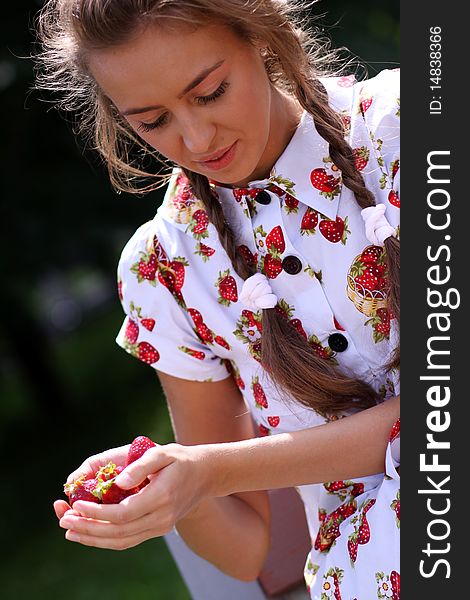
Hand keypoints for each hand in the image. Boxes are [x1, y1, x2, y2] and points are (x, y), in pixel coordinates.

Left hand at [56, 443, 213, 549]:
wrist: (204, 475)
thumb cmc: (180, 459)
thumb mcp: (162, 452)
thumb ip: (140, 466)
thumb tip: (117, 481)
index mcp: (161, 497)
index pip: (122, 513)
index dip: (96, 512)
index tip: (76, 504)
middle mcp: (161, 517)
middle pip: (118, 532)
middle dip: (88, 527)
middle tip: (63, 519)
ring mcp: (160, 527)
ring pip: (121, 540)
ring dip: (93, 538)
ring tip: (69, 530)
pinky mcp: (157, 530)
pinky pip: (128, 540)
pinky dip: (106, 540)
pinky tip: (89, 534)